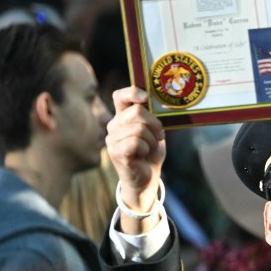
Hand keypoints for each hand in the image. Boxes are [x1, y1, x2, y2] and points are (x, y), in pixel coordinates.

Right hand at [106, 86, 165, 215]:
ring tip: (149, 148)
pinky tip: (143, 155)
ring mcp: (112, 139)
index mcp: (122, 116)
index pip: (120, 96)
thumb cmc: (150, 151)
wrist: (147, 178)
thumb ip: (151, 116)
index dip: (133, 92)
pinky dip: (146, 148)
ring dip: (152, 140)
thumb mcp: (154, 130)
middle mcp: (113, 125)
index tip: (145, 97)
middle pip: (137, 111)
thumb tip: (156, 100)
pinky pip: (136, 142)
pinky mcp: (116, 152)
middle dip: (155, 124)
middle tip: (158, 136)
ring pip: (139, 128)